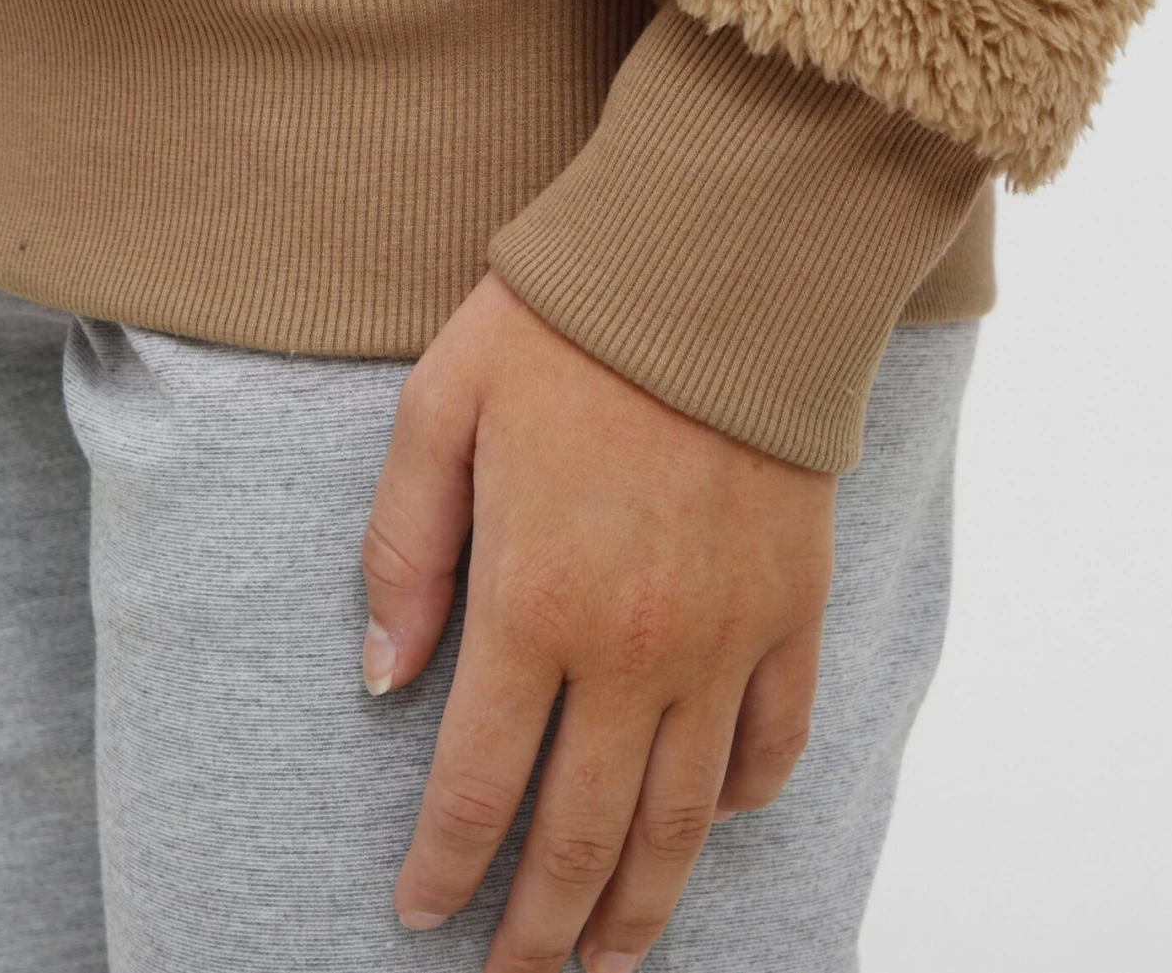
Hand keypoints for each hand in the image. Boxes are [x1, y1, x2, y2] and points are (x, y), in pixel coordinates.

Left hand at [361, 271, 836, 971]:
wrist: (716, 267)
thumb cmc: (564, 328)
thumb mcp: (438, 412)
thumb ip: (402, 553)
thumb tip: (380, 679)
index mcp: (531, 605)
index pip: (478, 788)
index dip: (446, 871)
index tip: (424, 917)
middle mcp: (632, 649)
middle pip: (581, 834)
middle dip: (539, 928)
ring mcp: (724, 638)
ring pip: (683, 817)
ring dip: (643, 904)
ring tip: (610, 959)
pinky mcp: (791, 607)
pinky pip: (775, 739)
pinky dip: (743, 798)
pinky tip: (714, 821)